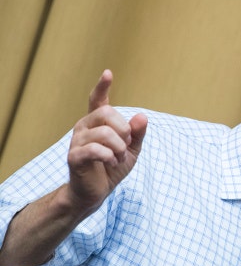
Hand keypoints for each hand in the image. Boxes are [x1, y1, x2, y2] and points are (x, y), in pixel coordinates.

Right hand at [66, 69, 146, 213]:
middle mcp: (84, 126)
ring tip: (119, 158)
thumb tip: (142, 117)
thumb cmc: (112, 168)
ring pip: (104, 133)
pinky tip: (111, 162)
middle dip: (123, 130)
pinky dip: (109, 156)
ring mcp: (77, 141)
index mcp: (97, 123)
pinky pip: (95, 149)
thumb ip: (138, 133)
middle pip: (107, 114)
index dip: (102, 86)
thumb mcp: (132, 149)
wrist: (96, 192)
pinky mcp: (74, 156)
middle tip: (125, 145)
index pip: (97, 99)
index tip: (108, 73)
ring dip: (119, 148)